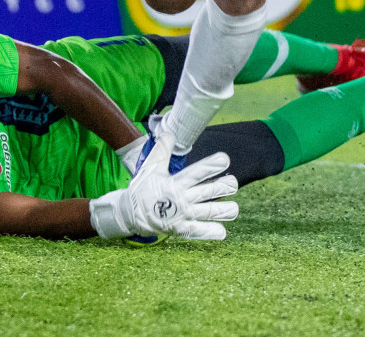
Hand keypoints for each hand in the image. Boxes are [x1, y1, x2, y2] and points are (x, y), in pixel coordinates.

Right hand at [88, 135, 238, 240]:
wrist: (129, 213)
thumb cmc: (142, 188)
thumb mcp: (151, 167)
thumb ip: (162, 150)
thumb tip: (168, 133)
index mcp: (175, 182)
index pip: (197, 172)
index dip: (211, 166)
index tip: (225, 160)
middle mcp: (181, 198)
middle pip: (207, 192)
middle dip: (222, 187)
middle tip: (234, 183)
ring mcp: (181, 215)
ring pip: (206, 212)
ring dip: (222, 211)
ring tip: (235, 209)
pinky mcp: (179, 229)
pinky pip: (196, 231)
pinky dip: (209, 232)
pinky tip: (222, 232)